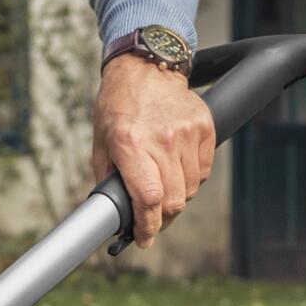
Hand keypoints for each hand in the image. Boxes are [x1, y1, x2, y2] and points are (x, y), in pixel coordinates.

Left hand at [92, 53, 217, 244]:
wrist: (146, 67)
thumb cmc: (117, 106)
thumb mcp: (101, 142)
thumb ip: (107, 178)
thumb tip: (112, 214)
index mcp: (130, 144)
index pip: (148, 198)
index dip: (148, 226)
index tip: (144, 238)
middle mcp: (161, 140)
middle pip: (174, 200)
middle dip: (162, 218)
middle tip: (153, 221)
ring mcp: (186, 133)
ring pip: (191, 188)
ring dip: (178, 198)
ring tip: (164, 190)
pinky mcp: (205, 127)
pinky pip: (204, 170)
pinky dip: (193, 178)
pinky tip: (177, 170)